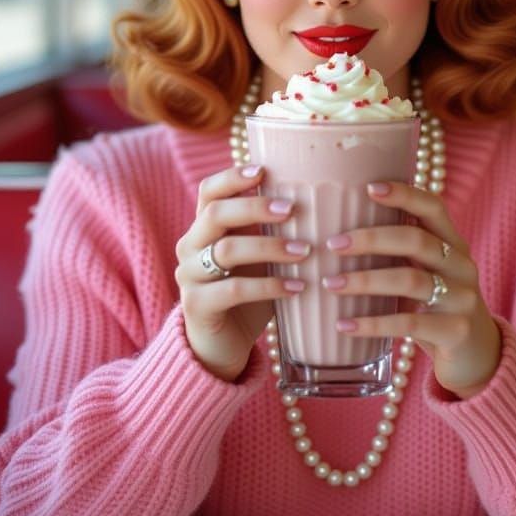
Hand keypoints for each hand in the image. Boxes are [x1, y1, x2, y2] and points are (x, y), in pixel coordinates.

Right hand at [175, 165, 309, 383]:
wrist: (222, 345)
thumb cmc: (249, 292)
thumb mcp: (260, 257)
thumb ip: (274, 231)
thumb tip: (327, 202)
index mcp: (204, 228)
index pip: (210, 191)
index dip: (233, 177)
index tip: (263, 170)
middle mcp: (190, 246)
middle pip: (216, 214)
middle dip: (256, 207)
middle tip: (292, 209)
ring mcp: (189, 276)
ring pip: (226, 250)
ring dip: (270, 247)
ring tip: (305, 251)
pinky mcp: (196, 305)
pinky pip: (234, 289)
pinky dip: (269, 286)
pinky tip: (297, 287)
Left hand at [322, 181, 500, 398]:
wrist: (478, 356)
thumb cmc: (437, 308)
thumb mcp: (427, 274)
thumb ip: (401, 254)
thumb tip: (338, 232)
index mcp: (453, 244)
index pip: (433, 207)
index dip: (404, 194)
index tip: (368, 188)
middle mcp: (462, 266)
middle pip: (416, 240)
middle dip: (370, 239)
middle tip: (332, 244)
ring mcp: (462, 299)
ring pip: (410, 280)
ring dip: (365, 280)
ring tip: (330, 285)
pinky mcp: (456, 331)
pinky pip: (409, 323)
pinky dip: (372, 323)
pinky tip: (344, 325)